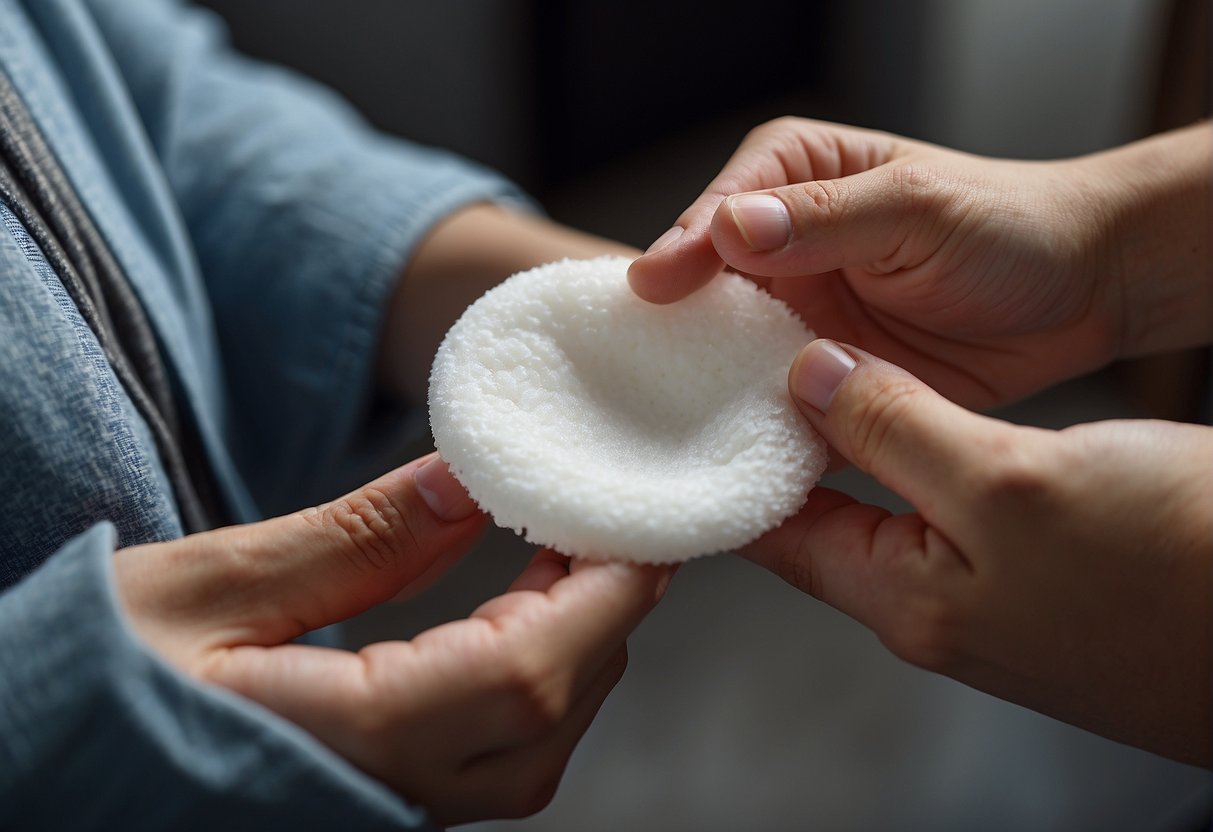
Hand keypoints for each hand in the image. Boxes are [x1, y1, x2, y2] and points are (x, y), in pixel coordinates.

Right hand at [113, 454, 670, 823]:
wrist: (38, 777)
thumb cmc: (89, 684)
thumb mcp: (206, 590)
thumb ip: (354, 542)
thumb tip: (469, 482)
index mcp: (351, 741)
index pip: (532, 670)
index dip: (605, 591)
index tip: (634, 521)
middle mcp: (387, 796)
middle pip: (552, 709)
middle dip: (603, 608)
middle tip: (599, 515)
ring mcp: (388, 813)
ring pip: (536, 746)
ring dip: (574, 646)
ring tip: (562, 552)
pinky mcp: (378, 803)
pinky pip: (497, 757)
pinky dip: (532, 680)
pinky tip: (516, 616)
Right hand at [629, 118, 1211, 409]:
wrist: (1084, 292)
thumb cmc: (1009, 224)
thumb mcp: (917, 207)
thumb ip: (824, 220)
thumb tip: (731, 228)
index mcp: (791, 180)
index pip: (715, 214)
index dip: (682, 251)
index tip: (655, 291)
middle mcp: (780, 252)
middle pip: (701, 295)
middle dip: (674, 334)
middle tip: (640, 372)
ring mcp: (797, 322)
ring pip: (727, 360)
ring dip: (708, 392)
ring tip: (675, 426)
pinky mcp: (825, 381)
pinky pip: (776, 412)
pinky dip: (759, 434)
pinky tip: (739, 457)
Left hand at [744, 339, 1210, 764]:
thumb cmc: (1164, 556)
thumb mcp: (1006, 481)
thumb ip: (895, 431)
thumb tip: (810, 380)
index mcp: (905, 598)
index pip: (777, 535)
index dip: (727, 472)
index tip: (687, 408)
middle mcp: (935, 604)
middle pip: (825, 522)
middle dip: (781, 449)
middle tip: (736, 373)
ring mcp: (990, 591)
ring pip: (888, 505)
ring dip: (852, 440)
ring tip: (807, 370)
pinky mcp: (1041, 567)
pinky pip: (949, 503)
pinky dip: (918, 448)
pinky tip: (910, 404)